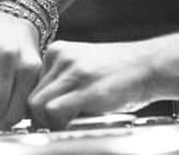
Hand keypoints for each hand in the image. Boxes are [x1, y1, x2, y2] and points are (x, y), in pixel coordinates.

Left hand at [27, 40, 155, 128]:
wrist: (148, 65)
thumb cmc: (119, 71)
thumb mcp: (82, 66)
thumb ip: (60, 81)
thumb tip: (39, 112)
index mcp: (58, 50)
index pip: (30, 84)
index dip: (37, 107)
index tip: (47, 118)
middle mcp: (61, 57)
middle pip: (31, 96)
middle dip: (40, 118)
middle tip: (58, 126)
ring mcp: (73, 71)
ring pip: (37, 105)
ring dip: (49, 123)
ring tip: (68, 124)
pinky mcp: (85, 88)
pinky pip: (54, 112)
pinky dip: (60, 125)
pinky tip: (77, 123)